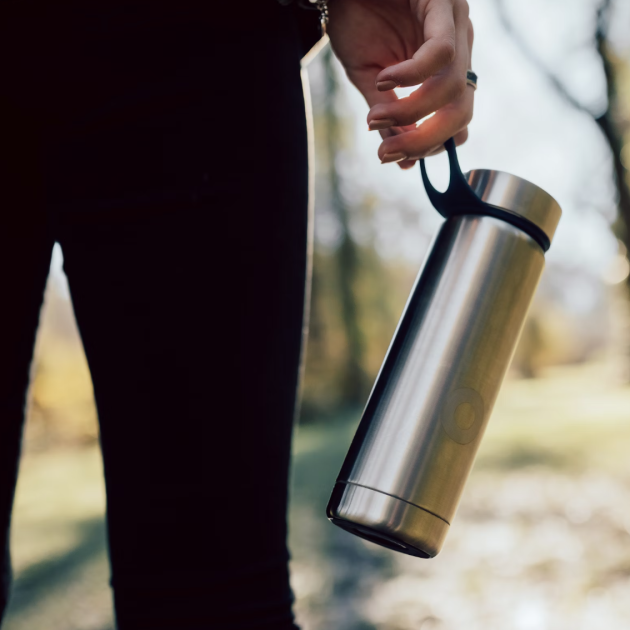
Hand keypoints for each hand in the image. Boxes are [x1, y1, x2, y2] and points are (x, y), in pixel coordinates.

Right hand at [327, 0, 473, 169]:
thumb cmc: (357, 20)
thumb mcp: (369, 79)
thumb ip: (388, 116)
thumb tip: (400, 162)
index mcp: (446, 70)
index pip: (456, 121)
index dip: (430, 146)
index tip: (394, 156)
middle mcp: (459, 49)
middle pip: (462, 112)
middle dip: (425, 141)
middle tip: (389, 153)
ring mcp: (455, 25)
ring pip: (452, 88)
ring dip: (411, 114)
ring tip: (375, 118)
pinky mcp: (443, 2)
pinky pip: (439, 53)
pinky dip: (411, 76)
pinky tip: (385, 80)